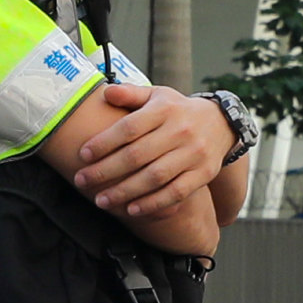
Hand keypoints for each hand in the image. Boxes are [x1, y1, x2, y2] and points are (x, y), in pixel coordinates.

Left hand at [70, 82, 230, 218]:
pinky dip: (153, 203)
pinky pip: (176, 193)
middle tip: (82, 181)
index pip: (129, 128)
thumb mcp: (156, 95)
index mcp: (164, 109)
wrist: (220, 124)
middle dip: (106, 171)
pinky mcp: (203, 174)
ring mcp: (193, 154)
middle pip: (137, 155)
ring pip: (155, 177)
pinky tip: (132, 209)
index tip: (82, 155)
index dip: (104, 142)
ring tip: (101, 201)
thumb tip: (105, 93)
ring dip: (125, 191)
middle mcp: (180, 131)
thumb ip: (130, 94)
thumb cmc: (177, 111)